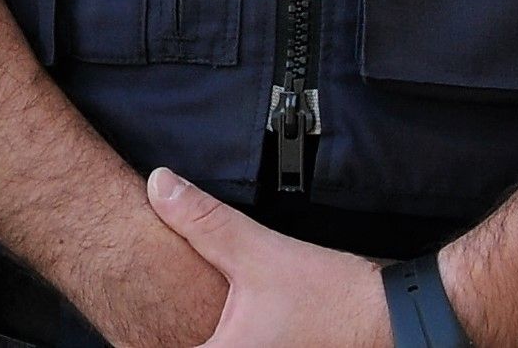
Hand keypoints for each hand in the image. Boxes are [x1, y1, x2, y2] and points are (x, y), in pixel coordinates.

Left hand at [147, 168, 392, 347]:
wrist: (384, 316)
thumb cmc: (328, 297)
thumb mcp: (256, 251)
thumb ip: (203, 220)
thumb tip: (159, 185)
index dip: (143, 335)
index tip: (133, 322)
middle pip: (179, 345)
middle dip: (167, 330)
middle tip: (149, 312)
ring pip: (207, 345)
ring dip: (190, 331)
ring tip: (181, 313)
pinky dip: (221, 336)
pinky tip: (220, 319)